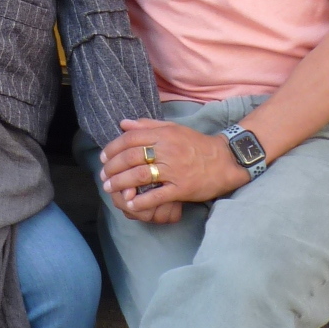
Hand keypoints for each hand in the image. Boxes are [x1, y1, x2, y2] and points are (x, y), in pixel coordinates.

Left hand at [100, 118, 247, 219]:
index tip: (103, 157)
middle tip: (103, 176)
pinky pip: (157, 195)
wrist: (226, 160)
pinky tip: (131, 203)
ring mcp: (175, 170)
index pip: (131, 138)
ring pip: (140, 176)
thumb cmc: (197, 144)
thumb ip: (148, 125)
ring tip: (110, 188)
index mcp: (164, 134)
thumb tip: (123, 124)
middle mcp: (168, 150)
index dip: (113, 148)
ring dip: (120, 183)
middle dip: (112, 167)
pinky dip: (142, 200)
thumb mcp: (174, 129)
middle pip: (131, 157)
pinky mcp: (182, 188)